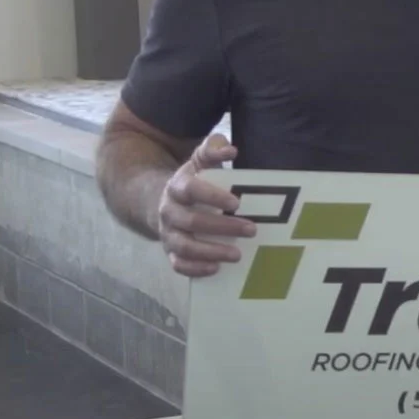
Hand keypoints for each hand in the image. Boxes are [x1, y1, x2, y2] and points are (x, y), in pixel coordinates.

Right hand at [156, 134, 254, 277]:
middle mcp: (168, 211)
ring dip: (210, 252)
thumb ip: (212, 150)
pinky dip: (195, 269)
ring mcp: (168, 233)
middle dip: (222, 227)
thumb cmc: (194, 182)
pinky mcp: (171, 252)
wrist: (166, 203)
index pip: (191, 191)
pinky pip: (178, 264)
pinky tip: (216, 268)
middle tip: (252, 229)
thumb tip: (230, 149)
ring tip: (237, 255)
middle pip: (191, 221)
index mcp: (177, 187)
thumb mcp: (200, 162)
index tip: (236, 203)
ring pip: (183, 246)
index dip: (212, 196)